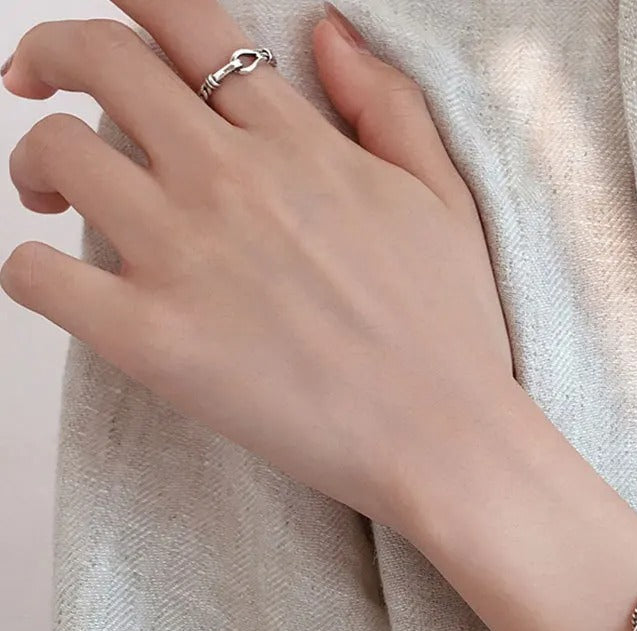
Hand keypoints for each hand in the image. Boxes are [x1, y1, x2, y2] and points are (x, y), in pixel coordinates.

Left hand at [0, 1, 513, 531]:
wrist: (442, 438)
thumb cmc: (450, 329)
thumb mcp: (444, 197)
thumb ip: (388, 105)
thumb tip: (328, 31)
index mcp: (298, 145)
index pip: (187, 22)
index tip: (110, 22)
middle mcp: (233, 184)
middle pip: (98, 60)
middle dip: (50, 52)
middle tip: (34, 81)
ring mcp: (186, 259)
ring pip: (55, 154)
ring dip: (36, 163)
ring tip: (52, 196)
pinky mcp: (153, 343)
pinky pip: (37, 277)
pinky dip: (30, 267)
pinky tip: (60, 278)